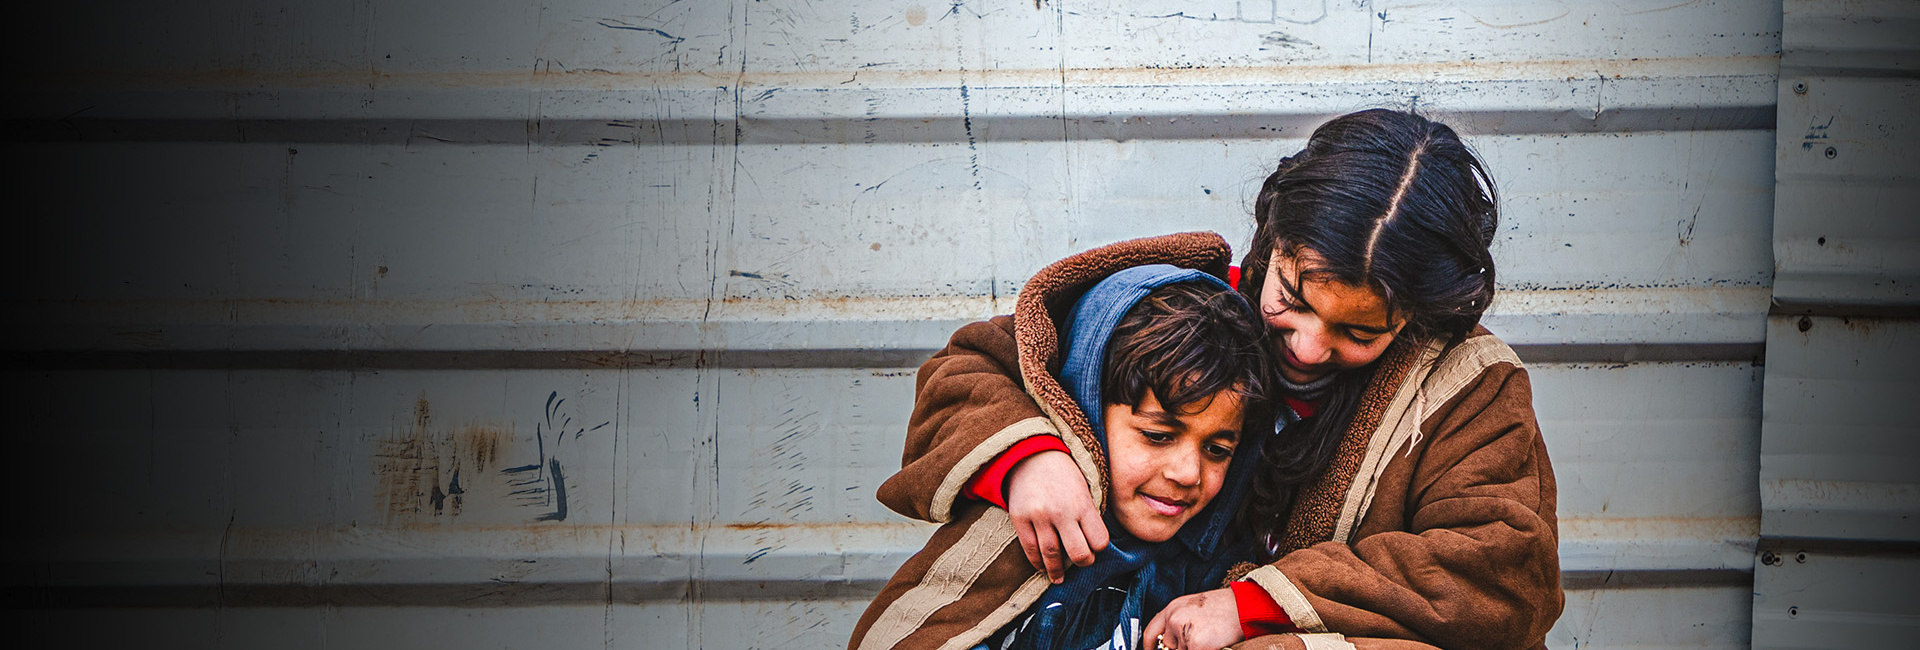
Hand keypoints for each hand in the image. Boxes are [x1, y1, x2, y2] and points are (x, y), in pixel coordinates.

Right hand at [1005, 449, 1108, 582]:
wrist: (1030, 455)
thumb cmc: (1063, 474)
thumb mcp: (1084, 488)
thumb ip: (1089, 514)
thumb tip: (1093, 546)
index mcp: (1082, 504)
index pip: (1099, 541)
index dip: (1098, 548)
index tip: (1094, 546)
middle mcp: (1061, 512)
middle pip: (1078, 553)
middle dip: (1083, 563)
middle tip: (1081, 562)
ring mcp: (1039, 516)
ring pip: (1051, 556)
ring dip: (1057, 571)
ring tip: (1059, 577)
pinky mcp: (1020, 519)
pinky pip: (1030, 549)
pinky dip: (1037, 562)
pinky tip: (1042, 567)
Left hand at [1143, 587, 1241, 649]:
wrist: (1243, 606)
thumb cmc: (1224, 607)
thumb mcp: (1194, 609)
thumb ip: (1179, 623)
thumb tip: (1170, 643)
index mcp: (1172, 608)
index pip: (1150, 633)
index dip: (1149, 647)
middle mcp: (1173, 619)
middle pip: (1168, 647)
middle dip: (1182, 647)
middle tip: (1199, 639)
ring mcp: (1183, 632)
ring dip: (1194, 648)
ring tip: (1209, 637)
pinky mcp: (1195, 645)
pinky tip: (1213, 643)